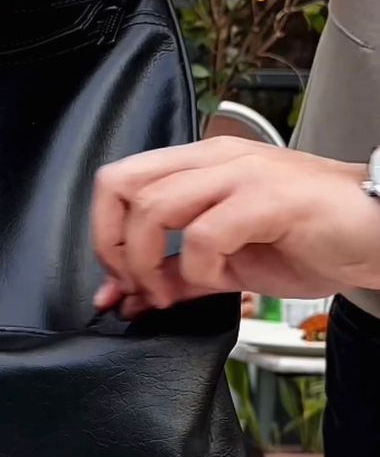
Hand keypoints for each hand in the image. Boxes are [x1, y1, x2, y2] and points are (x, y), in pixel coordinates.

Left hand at [93, 139, 379, 317]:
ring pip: (154, 207)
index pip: (120, 179)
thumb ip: (178, 274)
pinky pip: (204, 234)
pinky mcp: (267, 199)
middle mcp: (216, 160)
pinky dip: (197, 269)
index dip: (104, 232)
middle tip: (136, 283)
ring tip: (170, 292)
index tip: (117, 277)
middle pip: (123, 185)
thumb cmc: (313, 238)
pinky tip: (216, 282)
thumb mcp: (229, 261)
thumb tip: (128, 296)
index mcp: (202, 165)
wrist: (378, 234)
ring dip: (149, 262)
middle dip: (115, 245)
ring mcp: (241, 175)